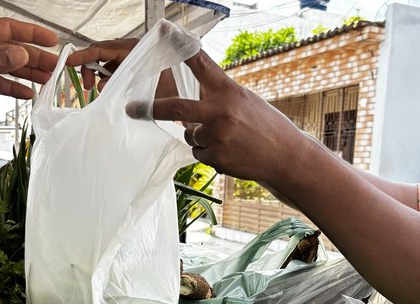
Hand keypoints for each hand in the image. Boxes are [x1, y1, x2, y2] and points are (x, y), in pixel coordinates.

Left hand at [0, 16, 58, 106]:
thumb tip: (20, 53)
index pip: (9, 29)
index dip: (32, 34)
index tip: (53, 41)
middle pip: (13, 50)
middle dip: (36, 59)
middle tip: (57, 68)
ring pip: (8, 68)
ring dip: (27, 75)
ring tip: (48, 82)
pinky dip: (12, 89)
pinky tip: (27, 94)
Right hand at [66, 39, 178, 98]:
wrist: (193, 92)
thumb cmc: (178, 89)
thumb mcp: (155, 92)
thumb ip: (130, 93)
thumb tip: (107, 93)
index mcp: (136, 50)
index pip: (103, 49)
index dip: (84, 55)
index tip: (69, 61)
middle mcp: (133, 51)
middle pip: (102, 54)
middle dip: (91, 69)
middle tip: (90, 88)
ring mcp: (134, 58)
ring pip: (108, 63)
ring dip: (101, 77)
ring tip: (101, 92)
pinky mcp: (136, 66)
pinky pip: (116, 69)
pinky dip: (109, 79)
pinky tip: (110, 91)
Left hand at [127, 50, 314, 184]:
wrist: (286, 157)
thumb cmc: (266, 127)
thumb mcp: (245, 101)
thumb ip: (218, 98)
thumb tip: (190, 106)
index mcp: (229, 91)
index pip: (201, 63)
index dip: (180, 45)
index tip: (163, 30)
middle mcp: (221, 111)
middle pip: (176, 106)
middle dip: (151, 109)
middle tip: (132, 109)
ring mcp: (217, 136)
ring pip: (190, 135)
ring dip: (201, 138)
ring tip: (228, 140)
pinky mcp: (216, 157)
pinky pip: (199, 153)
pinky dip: (209, 153)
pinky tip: (231, 153)